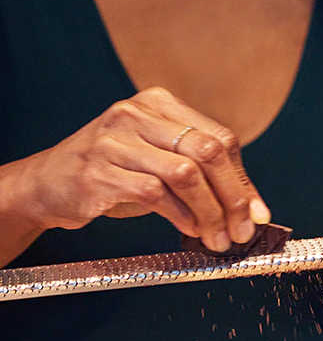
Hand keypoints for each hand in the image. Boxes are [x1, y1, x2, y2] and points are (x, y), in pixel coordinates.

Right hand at [14, 87, 270, 251]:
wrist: (48, 184)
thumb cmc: (113, 174)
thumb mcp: (158, 162)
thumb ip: (201, 175)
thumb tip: (251, 209)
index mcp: (159, 103)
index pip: (219, 138)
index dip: (243, 180)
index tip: (257, 213)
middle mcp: (137, 113)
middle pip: (207, 152)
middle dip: (233, 197)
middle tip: (241, 231)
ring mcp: (115, 140)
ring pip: (185, 173)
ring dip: (209, 212)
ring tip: (216, 237)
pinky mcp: (99, 171)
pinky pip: (155, 193)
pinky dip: (180, 216)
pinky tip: (188, 229)